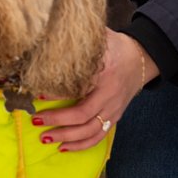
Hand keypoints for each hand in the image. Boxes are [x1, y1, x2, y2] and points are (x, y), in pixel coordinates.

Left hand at [33, 30, 157, 151]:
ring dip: (66, 137)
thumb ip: (80, 37)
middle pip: (83, 114)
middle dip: (57, 119)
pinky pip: (98, 137)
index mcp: (106, 73)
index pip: (80, 87)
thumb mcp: (101, 37)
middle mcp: (110, 94)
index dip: (58, 93)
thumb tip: (51, 30)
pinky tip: (63, 148)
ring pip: (90, 131)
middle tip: (36, 119)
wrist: (142, 59)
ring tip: (45, 137)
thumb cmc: (116, 47)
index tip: (38, 94)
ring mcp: (113, 109)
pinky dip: (80, 145)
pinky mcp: (114, 118)